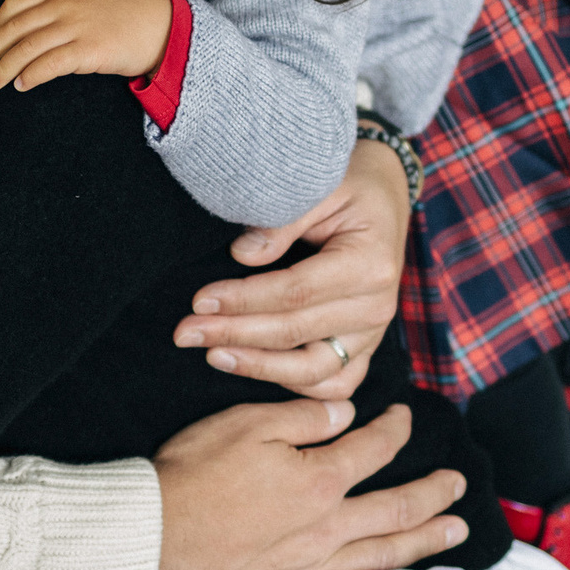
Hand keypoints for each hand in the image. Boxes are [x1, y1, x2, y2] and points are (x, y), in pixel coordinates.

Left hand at [0, 0, 172, 91]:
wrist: (167, 24)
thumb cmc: (134, 0)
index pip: (15, 4)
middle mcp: (64, 7)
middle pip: (15, 29)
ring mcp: (76, 28)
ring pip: (28, 49)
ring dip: (5, 68)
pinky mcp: (89, 51)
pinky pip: (51, 64)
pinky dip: (32, 75)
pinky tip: (22, 85)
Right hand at [151, 398, 466, 569]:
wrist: (149, 534)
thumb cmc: (191, 473)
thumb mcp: (243, 423)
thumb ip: (302, 416)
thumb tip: (347, 413)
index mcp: (318, 479)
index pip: (372, 449)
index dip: (394, 429)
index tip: (403, 417)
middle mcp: (326, 529)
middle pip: (396, 508)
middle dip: (433, 491)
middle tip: (456, 483)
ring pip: (382, 558)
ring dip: (424, 543)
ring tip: (454, 534)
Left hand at [171, 137, 409, 399]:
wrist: (385, 194)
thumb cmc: (349, 184)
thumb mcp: (320, 185)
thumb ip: (283, 221)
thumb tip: (241, 256)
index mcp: (370, 265)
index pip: (295, 292)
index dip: (243, 300)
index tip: (199, 301)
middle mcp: (377, 306)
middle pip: (296, 333)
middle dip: (234, 334)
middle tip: (184, 332)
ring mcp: (373, 332)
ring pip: (314, 371)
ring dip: (259, 367)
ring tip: (212, 355)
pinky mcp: (364, 346)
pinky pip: (334, 383)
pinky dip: (295, 385)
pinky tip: (252, 368)